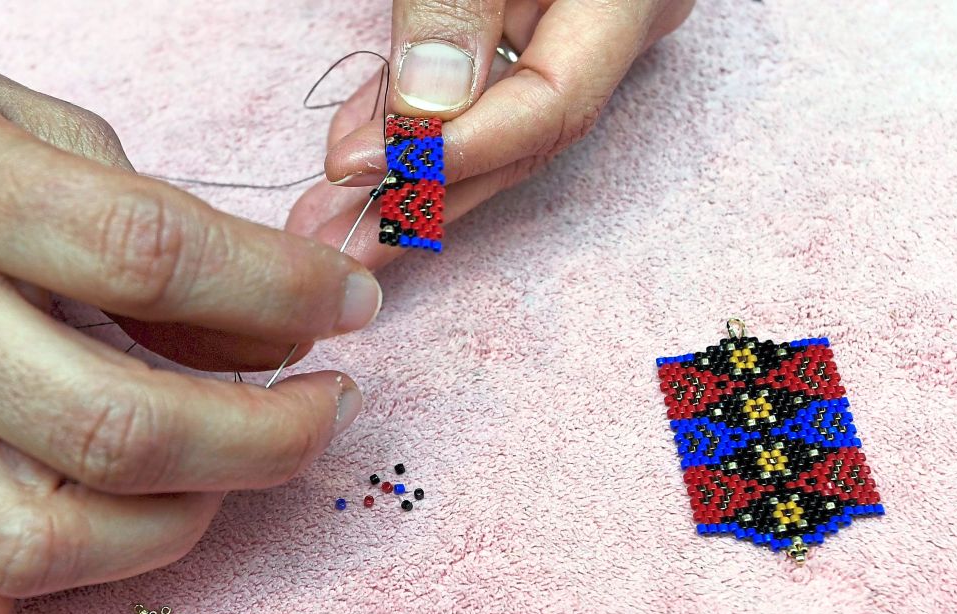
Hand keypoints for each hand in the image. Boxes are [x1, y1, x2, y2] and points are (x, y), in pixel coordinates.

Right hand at [0, 34, 380, 613]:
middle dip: (268, 438)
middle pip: (116, 430)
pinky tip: (68, 541)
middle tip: (326, 409)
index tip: (350, 307)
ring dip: (168, 525)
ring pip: (32, 542)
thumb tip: (273, 341)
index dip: (285, 292)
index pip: (154, 259)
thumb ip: (159, 224)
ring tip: (219, 473)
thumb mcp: (39, 121)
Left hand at [287, 0, 695, 266]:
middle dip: (425, 198)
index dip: (456, 153)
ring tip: (334, 222)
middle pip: (524, 137)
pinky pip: (490, 87)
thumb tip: (424, 109)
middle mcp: (622, 19)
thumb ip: (458, 0)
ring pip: (502, 124)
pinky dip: (423, 121)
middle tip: (337, 245)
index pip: (553, 105)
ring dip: (415, 176)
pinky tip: (366, 155)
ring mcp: (589, 22)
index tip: (362, 173)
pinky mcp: (543, 18)